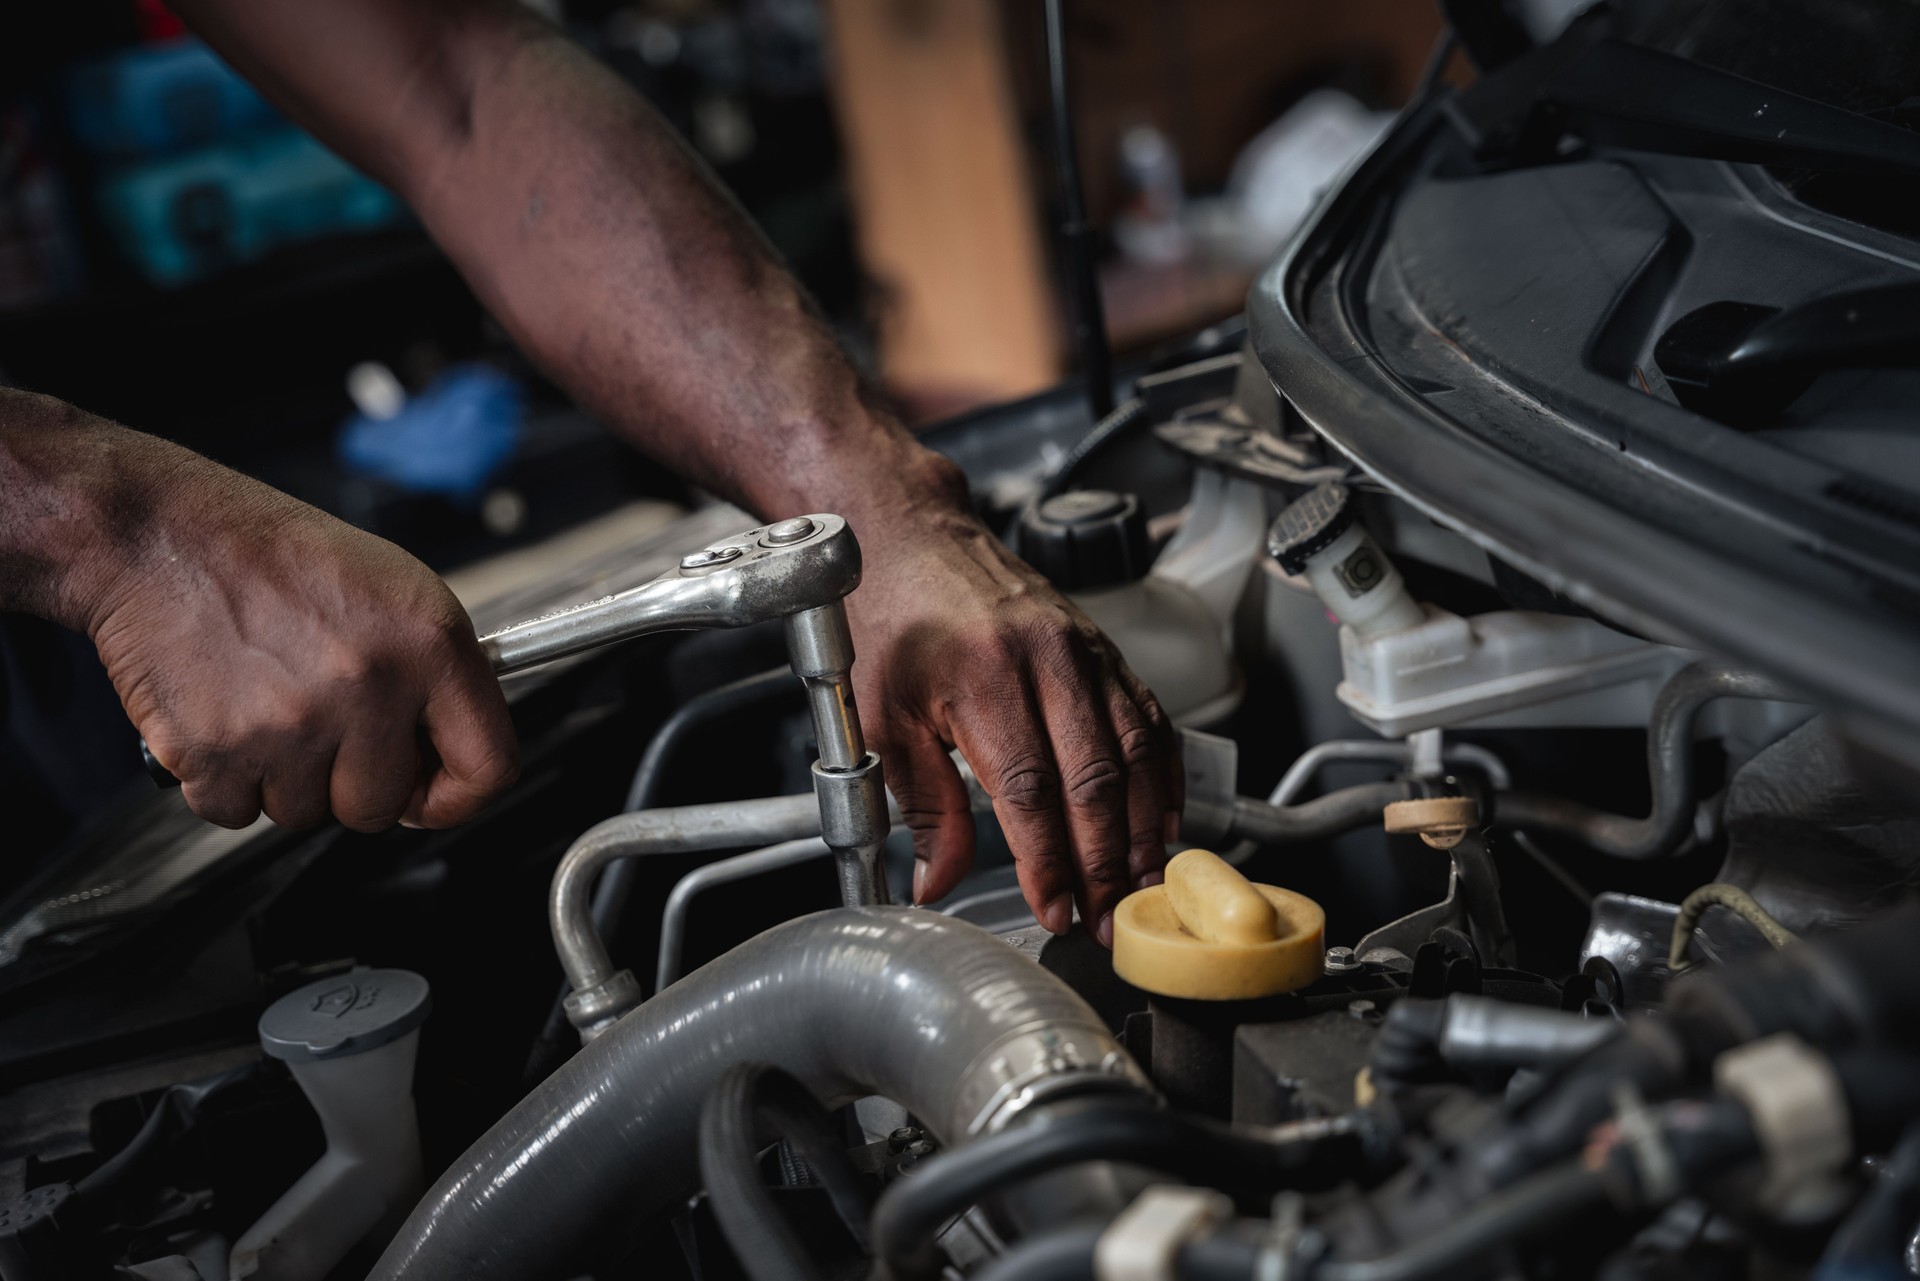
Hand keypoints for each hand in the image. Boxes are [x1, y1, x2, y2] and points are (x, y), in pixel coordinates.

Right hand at [70, 429, 518, 831]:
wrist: (162, 537)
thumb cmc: (277, 558)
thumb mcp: (397, 589)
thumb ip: (437, 674)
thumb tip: (449, 751)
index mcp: (430, 644)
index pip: (488, 765)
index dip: (459, 795)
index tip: (431, 792)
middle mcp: (368, 686)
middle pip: (380, 807)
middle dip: (351, 781)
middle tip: (321, 722)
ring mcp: (291, 724)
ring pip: (305, 814)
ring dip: (286, 776)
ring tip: (267, 700)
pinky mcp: (216, 752)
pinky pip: (237, 813)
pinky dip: (227, 778)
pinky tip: (226, 712)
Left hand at [845, 499, 1180, 945]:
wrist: (915, 536)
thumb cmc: (892, 619)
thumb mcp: (881, 717)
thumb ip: (919, 806)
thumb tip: (935, 882)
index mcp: (982, 679)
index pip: (1030, 791)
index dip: (1049, 861)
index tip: (1054, 910)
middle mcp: (1044, 660)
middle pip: (1094, 780)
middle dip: (1104, 862)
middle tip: (1105, 917)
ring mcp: (1083, 651)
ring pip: (1135, 752)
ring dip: (1144, 829)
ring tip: (1140, 886)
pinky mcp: (1104, 649)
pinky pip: (1149, 719)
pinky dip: (1164, 777)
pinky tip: (1163, 822)